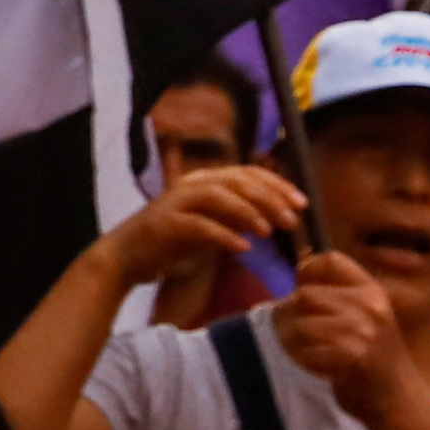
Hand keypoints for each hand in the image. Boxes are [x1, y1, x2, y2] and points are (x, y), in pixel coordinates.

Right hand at [106, 162, 300, 290]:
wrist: (128, 257)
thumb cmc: (174, 242)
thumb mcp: (214, 224)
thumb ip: (239, 216)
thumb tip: (277, 215)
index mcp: (205, 180)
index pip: (248, 172)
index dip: (278, 185)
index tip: (302, 203)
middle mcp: (191, 184)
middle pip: (237, 180)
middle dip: (270, 198)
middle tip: (292, 220)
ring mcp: (176, 202)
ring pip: (218, 195)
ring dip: (248, 212)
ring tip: (269, 231)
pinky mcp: (166, 224)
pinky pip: (199, 225)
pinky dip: (224, 235)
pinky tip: (243, 248)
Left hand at [268, 253, 421, 416]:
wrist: (398, 398)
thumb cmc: (374, 356)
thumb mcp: (365, 316)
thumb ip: (338, 293)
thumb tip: (301, 262)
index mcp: (372, 292)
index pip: (331, 260)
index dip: (309, 271)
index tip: (307, 289)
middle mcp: (370, 306)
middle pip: (306, 294)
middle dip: (302, 315)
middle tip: (319, 334)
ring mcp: (363, 330)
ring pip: (302, 324)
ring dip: (305, 342)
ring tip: (326, 351)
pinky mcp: (352, 355)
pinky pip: (307, 350)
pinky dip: (311, 361)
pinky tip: (330, 367)